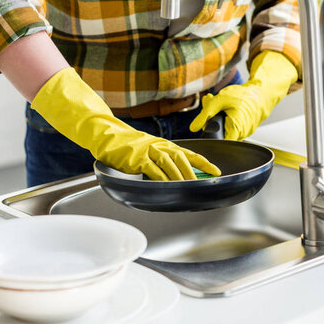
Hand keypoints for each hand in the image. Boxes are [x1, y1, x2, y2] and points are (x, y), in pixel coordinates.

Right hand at [31, 67, 220, 180]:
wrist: (107, 136)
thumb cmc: (128, 147)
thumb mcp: (150, 150)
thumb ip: (163, 161)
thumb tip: (178, 176)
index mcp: (165, 145)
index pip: (190, 153)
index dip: (204, 163)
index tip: (216, 172)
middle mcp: (160, 146)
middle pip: (182, 158)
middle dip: (194, 172)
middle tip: (202, 183)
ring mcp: (149, 151)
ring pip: (170, 164)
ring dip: (181, 176)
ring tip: (188, 187)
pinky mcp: (138, 159)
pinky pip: (153, 170)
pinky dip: (162, 179)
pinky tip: (168, 186)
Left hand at [190, 51, 297, 140]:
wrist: (262, 92)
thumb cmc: (243, 95)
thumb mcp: (219, 100)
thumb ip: (205, 114)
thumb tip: (193, 128)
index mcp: (235, 128)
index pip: (219, 143)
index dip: (210, 137)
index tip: (205, 128)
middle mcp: (241, 134)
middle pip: (219, 135)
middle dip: (211, 121)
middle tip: (211, 106)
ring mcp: (244, 133)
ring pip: (225, 130)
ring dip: (219, 118)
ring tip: (221, 105)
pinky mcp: (245, 130)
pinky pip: (231, 127)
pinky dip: (226, 118)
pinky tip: (227, 108)